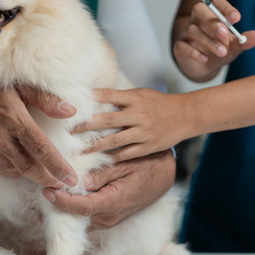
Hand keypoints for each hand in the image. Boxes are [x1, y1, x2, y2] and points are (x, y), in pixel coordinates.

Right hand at [0, 57, 78, 187]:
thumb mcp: (19, 82)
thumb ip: (45, 99)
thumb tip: (71, 111)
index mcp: (13, 118)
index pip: (41, 149)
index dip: (58, 167)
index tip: (72, 179)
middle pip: (27, 165)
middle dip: (46, 177)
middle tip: (60, 182)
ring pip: (11, 168)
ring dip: (28, 174)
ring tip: (42, 175)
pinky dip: (7, 169)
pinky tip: (16, 168)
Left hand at [43, 149, 175, 229]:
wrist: (164, 174)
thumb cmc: (147, 164)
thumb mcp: (126, 163)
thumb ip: (103, 173)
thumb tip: (81, 181)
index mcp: (114, 202)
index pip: (82, 207)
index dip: (62, 201)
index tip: (47, 191)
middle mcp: (110, 216)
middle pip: (76, 216)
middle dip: (57, 204)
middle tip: (40, 188)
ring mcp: (109, 219)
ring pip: (80, 218)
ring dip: (64, 206)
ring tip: (47, 191)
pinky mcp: (108, 217)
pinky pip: (86, 216)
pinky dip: (73, 207)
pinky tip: (61, 194)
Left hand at [72, 88, 190, 160]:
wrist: (186, 115)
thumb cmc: (159, 103)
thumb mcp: (141, 93)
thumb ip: (121, 97)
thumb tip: (95, 95)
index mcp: (135, 98)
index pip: (108, 96)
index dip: (91, 99)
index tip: (73, 104)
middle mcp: (138, 114)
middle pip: (107, 120)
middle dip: (86, 126)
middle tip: (69, 131)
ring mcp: (144, 132)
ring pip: (115, 140)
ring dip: (96, 146)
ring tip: (81, 150)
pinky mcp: (148, 146)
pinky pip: (127, 153)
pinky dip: (113, 156)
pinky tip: (100, 160)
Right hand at [173, 0, 254, 81]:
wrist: (205, 68)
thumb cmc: (220, 52)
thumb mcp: (234, 47)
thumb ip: (244, 41)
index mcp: (213, 16)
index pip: (216, 3)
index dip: (226, 8)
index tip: (236, 18)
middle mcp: (198, 21)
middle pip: (199, 9)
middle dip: (212, 20)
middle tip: (224, 33)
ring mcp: (187, 33)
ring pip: (193, 30)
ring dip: (209, 41)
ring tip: (223, 52)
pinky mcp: (179, 47)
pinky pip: (182, 46)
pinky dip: (194, 52)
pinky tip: (205, 59)